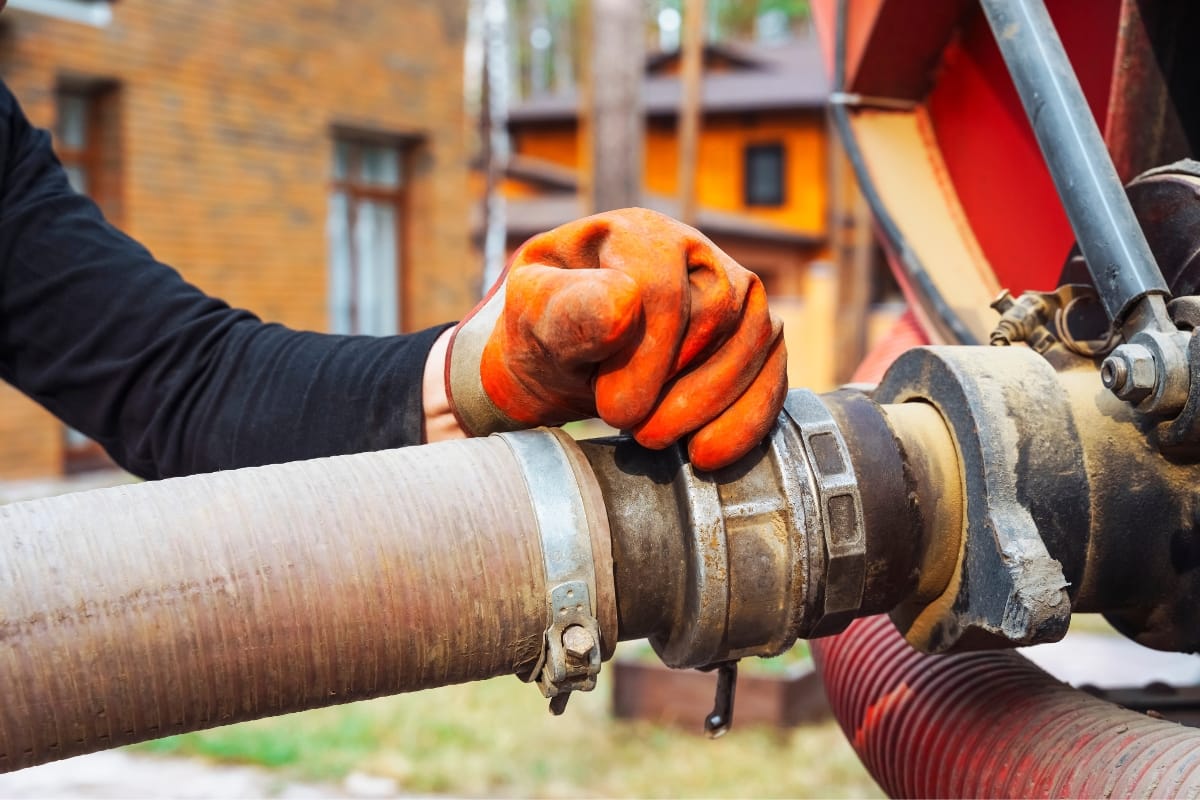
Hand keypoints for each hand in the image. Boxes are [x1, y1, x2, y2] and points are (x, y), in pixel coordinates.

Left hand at [443, 207, 786, 469]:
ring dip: (710, 406)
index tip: (612, 410)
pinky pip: (773, 374)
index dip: (645, 359)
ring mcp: (735, 291)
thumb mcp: (533, 319)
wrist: (562, 364)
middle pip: (717, 314)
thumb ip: (565, 310)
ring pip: (754, 342)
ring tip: (656, 438)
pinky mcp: (756, 337)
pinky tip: (706, 454)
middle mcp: (696, 252)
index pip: (664, 290)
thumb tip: (622, 306)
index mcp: (638, 234)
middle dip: (677, 387)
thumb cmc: (544, 334)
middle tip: (631, 427)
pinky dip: (745, 421)